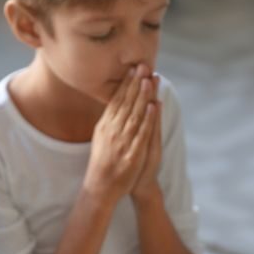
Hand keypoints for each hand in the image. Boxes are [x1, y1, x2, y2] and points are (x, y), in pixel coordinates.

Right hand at [83, 65, 158, 205]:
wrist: (100, 188)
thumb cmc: (102, 163)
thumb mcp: (101, 138)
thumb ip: (109, 122)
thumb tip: (115, 105)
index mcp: (105, 126)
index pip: (116, 100)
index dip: (125, 84)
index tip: (132, 69)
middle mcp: (112, 131)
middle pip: (125, 103)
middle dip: (135, 84)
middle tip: (142, 66)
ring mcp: (122, 142)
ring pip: (134, 114)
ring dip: (142, 96)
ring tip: (149, 80)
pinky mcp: (132, 154)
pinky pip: (141, 133)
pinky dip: (147, 119)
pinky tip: (152, 107)